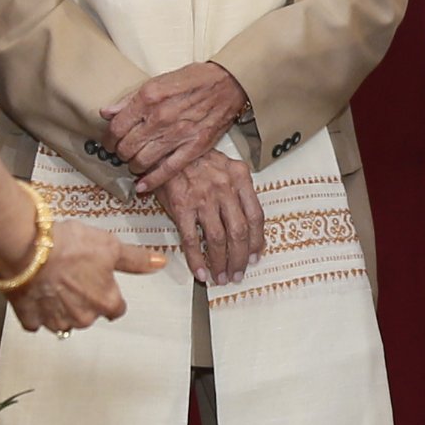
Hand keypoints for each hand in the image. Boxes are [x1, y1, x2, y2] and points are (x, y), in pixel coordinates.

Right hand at [10, 217, 160, 334]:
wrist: (28, 248)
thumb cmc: (68, 247)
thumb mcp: (110, 246)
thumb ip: (135, 259)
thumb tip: (159, 262)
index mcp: (105, 302)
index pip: (116, 308)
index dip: (109, 294)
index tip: (101, 284)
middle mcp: (83, 317)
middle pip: (89, 313)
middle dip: (83, 298)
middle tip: (74, 275)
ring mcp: (56, 320)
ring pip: (63, 318)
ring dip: (60, 304)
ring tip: (53, 279)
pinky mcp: (31, 318)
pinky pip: (36, 320)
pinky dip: (36, 309)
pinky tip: (36, 291)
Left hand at [106, 61, 247, 178]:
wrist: (228, 83)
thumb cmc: (194, 79)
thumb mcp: (158, 80)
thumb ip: (130, 98)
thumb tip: (106, 112)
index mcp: (149, 98)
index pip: (117, 126)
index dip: (108, 138)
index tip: (109, 141)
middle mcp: (160, 117)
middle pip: (126, 147)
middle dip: (119, 153)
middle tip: (121, 153)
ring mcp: (177, 135)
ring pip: (142, 161)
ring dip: (133, 165)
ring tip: (134, 163)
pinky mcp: (193, 148)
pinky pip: (168, 170)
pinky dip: (152, 181)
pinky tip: (142, 185)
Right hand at [148, 149, 262, 283]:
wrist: (166, 148)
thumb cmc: (194, 159)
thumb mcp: (224, 166)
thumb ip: (237, 190)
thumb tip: (246, 222)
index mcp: (239, 177)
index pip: (256, 215)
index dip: (257, 241)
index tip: (256, 255)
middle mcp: (224, 188)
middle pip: (240, 232)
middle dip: (241, 258)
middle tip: (239, 273)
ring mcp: (203, 198)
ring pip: (219, 239)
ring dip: (222, 263)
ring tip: (222, 277)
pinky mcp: (182, 207)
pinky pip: (192, 240)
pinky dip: (197, 259)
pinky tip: (201, 272)